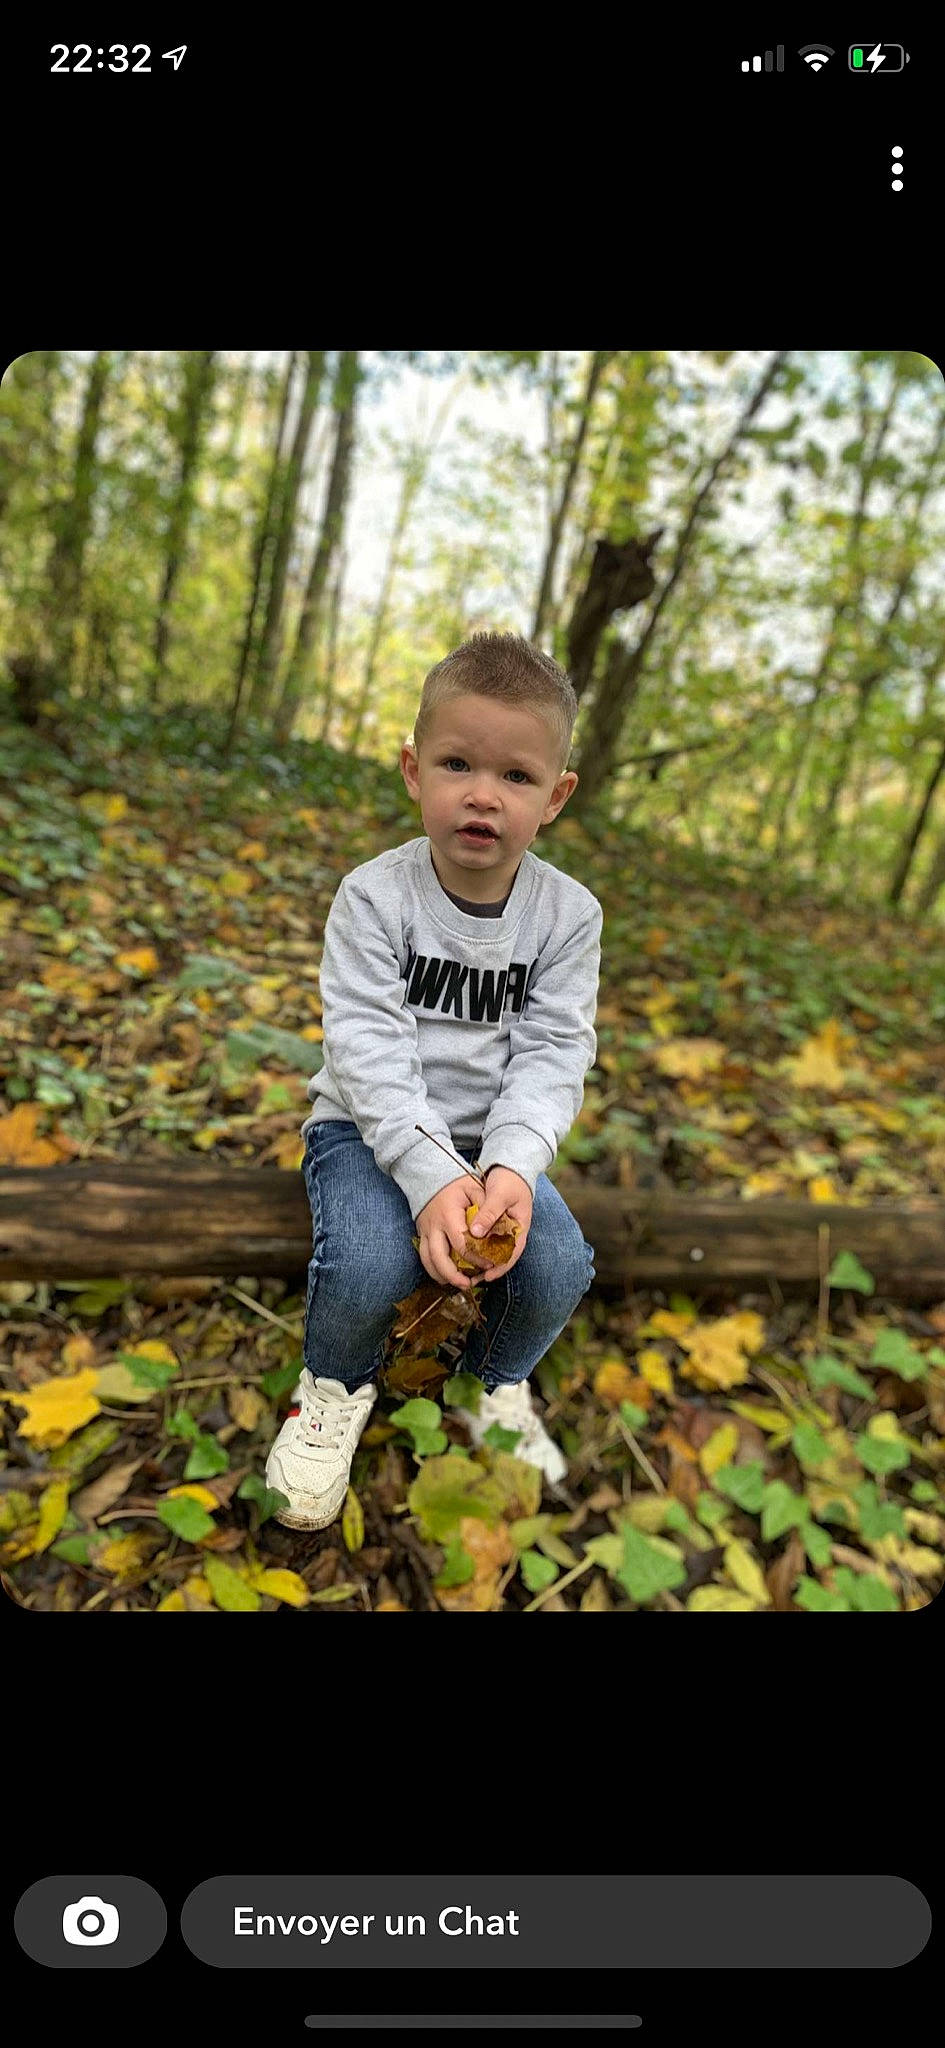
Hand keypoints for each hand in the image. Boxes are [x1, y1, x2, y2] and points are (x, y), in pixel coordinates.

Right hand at [414, 1175, 487, 1291]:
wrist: (430, 1177)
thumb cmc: (458, 1183)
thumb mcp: (475, 1188)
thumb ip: (485, 1208)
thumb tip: (488, 1232)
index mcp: (448, 1214)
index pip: (462, 1244)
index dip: (476, 1258)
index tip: (489, 1263)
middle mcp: (433, 1225)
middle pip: (439, 1258)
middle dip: (454, 1275)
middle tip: (469, 1284)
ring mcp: (424, 1231)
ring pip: (427, 1261)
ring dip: (441, 1276)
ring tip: (458, 1284)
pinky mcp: (420, 1234)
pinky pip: (423, 1257)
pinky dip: (434, 1269)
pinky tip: (446, 1276)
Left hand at [468, 1166, 532, 1280]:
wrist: (511, 1168)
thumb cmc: (508, 1180)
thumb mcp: (499, 1194)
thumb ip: (489, 1212)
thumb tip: (475, 1233)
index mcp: (520, 1227)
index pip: (513, 1253)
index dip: (501, 1267)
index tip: (488, 1276)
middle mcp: (513, 1232)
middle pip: (503, 1257)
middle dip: (489, 1270)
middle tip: (473, 1280)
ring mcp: (504, 1231)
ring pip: (494, 1252)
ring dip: (482, 1263)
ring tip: (467, 1274)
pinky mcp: (495, 1227)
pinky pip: (487, 1243)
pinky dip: (478, 1251)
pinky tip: (465, 1256)